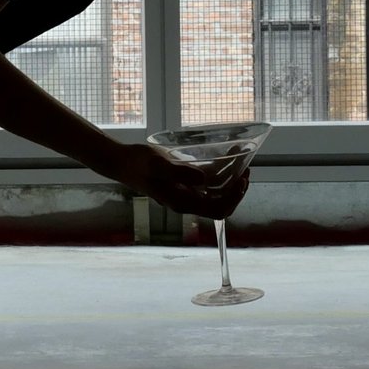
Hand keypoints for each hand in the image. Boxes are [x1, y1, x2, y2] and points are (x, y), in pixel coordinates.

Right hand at [113, 141, 248, 221]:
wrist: (122, 162)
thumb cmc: (138, 164)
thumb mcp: (159, 165)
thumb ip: (179, 173)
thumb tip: (203, 179)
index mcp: (182, 203)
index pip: (217, 210)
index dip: (233, 199)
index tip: (241, 181)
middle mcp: (187, 202)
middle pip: (220, 205)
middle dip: (236, 191)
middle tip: (246, 172)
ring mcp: (185, 193)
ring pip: (215, 194)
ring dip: (230, 183)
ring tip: (241, 164)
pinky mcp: (183, 184)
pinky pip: (206, 184)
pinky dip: (219, 173)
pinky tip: (226, 158)